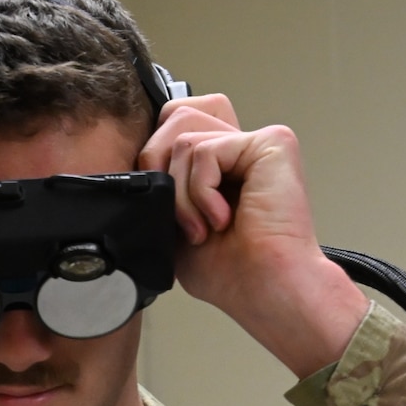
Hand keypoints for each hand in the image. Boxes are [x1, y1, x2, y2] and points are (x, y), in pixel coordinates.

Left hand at [139, 94, 368, 377]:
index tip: (166, 208)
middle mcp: (241, 148)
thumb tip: (134, 165)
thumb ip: (160, 186)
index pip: (173, 123)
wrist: (263, 290)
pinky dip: (201, 192)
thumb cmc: (231, 272)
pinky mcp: (271, 143)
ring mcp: (258, 142)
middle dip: (162, 170)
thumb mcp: (174, 225)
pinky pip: (204, 151)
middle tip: (183, 219)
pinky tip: (224, 218)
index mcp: (222, 165)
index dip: (156, 158)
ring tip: (206, 227)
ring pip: (184, 140)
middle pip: (175, 116)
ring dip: (183, 196)